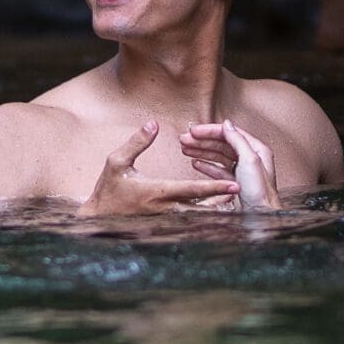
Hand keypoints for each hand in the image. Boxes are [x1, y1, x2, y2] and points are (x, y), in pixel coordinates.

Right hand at [88, 120, 242, 214]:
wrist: (98, 217)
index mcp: (157, 191)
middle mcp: (166, 207)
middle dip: (224, 201)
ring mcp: (167, 217)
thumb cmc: (108, 188)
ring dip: (218, 208)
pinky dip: (205, 212)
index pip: (192, 190)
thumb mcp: (117, 161)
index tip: (235, 184)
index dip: (215, 187)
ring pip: (200, 214)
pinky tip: (218, 207)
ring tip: (238, 201)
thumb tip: (153, 123)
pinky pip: (191, 217)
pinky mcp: (166, 220)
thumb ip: (137, 142)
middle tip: (245, 194)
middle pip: (203, 207)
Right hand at [184, 120, 279, 210]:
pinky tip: (196, 163)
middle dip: (202, 141)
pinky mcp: (234, 183)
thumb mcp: (249, 160)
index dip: (210, 131)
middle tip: (184, 139)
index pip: (230, 133)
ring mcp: (242, 171)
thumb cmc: (260, 193)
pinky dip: (206, 166)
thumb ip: (237, 140)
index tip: (194, 131)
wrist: (261, 217)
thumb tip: (227, 124)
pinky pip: (217, 171)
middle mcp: (250, 158)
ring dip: (201, 152)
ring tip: (186, 149)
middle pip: (221, 144)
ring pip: (218, 157)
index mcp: (256, 149)